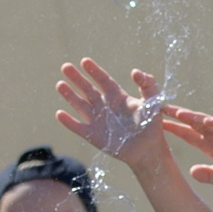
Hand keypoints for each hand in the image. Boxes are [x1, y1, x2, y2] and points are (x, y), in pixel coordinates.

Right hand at [53, 59, 168, 164]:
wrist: (149, 150)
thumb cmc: (152, 125)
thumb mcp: (153, 102)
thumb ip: (148, 85)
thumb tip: (135, 71)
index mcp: (117, 97)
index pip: (103, 80)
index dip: (94, 70)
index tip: (84, 61)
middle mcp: (105, 106)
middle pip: (87, 89)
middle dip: (76, 78)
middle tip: (65, 66)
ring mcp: (98, 120)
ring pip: (79, 104)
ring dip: (69, 95)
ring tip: (59, 84)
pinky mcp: (93, 135)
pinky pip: (78, 127)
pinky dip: (68, 121)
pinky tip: (59, 113)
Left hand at [161, 106, 212, 188]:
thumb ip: (207, 175)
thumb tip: (191, 172)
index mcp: (209, 145)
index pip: (186, 134)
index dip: (172, 129)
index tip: (155, 125)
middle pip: (191, 123)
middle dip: (176, 116)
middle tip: (158, 109)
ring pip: (205, 122)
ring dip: (191, 116)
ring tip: (177, 112)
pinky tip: (205, 120)